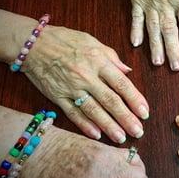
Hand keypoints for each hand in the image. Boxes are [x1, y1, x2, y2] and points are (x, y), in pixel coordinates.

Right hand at [24, 25, 148, 142]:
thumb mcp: (92, 41)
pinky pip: (73, 113)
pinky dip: (85, 125)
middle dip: (126, 118)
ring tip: (121, 138)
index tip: (145, 112)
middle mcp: (86, 76)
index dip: (135, 99)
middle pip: (110, 100)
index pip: (121, 84)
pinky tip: (96, 135)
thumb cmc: (65, 40)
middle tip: (138, 131)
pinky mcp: (57, 97)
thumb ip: (112, 57)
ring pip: (93, 110)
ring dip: (108, 126)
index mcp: (98, 61)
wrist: (33, 44)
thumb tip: (127, 72)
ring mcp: (71, 88)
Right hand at [126, 0, 178, 70]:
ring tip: (158, 63)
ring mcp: (148, 0)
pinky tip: (135, 44)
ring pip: (153, 28)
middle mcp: (165, 0)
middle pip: (170, 31)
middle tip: (175, 68)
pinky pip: (135, 17)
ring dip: (155, 47)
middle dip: (173, 50)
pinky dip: (135, 31)